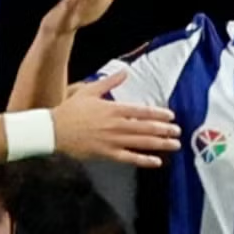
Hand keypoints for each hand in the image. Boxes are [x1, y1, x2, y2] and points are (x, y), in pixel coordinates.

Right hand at [51, 76, 183, 165]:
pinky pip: (129, 158)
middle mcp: (116, 125)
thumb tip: (125, 71)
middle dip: (165, 130)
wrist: (53, 130)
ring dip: (160, 144)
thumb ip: (109, 82)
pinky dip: (143, 160)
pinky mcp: (107, 154)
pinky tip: (156, 162)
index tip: (171, 116)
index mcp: (113, 109)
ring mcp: (112, 141)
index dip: (159, 114)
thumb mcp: (89, 91)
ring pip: (141, 143)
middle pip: (146, 128)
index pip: (142, 111)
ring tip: (175, 145)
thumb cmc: (71, 110)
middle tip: (179, 132)